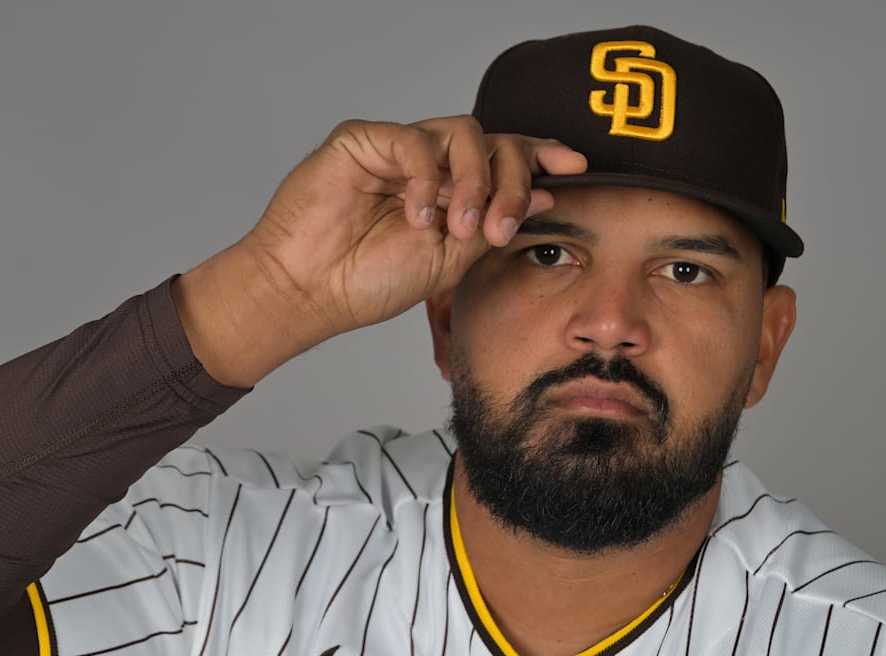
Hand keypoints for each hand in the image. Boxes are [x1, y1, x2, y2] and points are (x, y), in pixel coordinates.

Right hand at [172, 115, 585, 386]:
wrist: (310, 292)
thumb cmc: (368, 281)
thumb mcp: (450, 260)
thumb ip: (493, 225)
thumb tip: (545, 195)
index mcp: (451, 190)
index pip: (503, 158)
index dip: (539, 156)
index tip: (575, 168)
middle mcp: (427, 164)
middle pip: (491, 141)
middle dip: (511, 178)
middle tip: (501, 224)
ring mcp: (395, 150)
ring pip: (461, 133)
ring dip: (475, 180)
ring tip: (459, 226)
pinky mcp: (361, 141)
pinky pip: (413, 139)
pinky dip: (427, 176)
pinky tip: (419, 214)